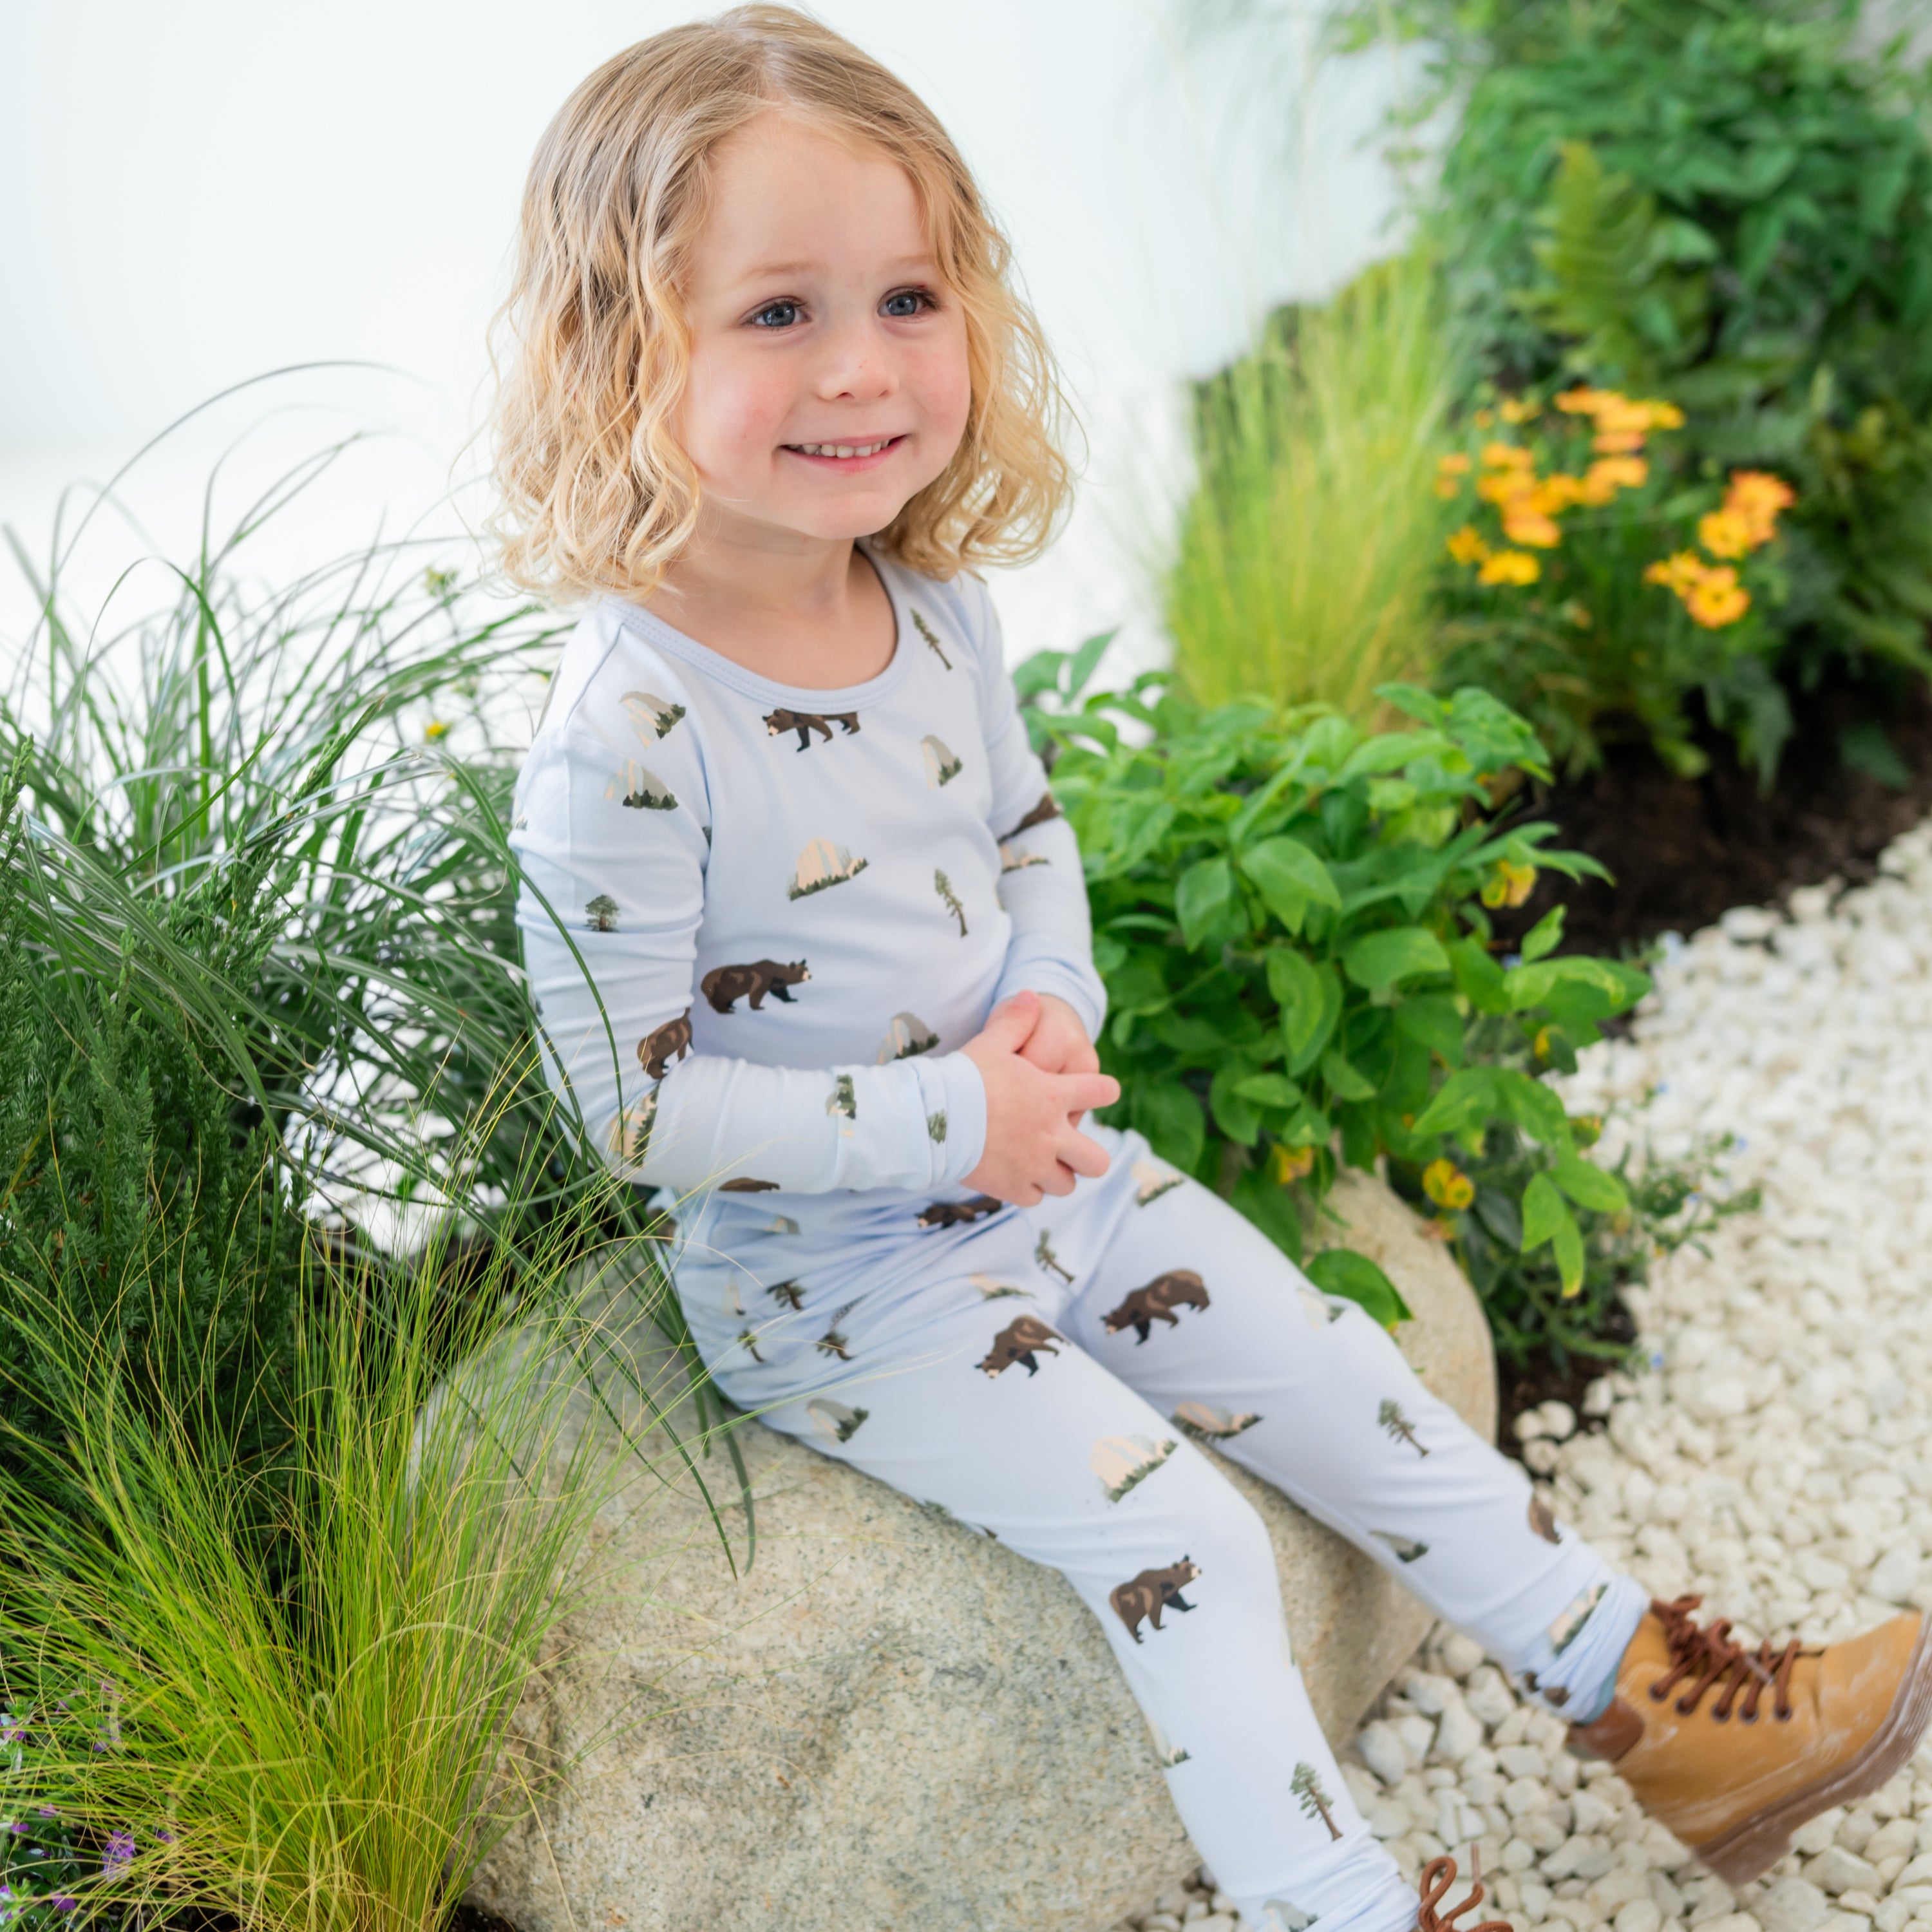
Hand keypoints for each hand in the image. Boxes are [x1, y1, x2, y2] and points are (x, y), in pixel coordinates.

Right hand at [961, 992, 1118, 1206]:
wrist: (934, 1118)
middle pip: (1096, 1161)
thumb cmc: (963, 1077)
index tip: (1102, 1092)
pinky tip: (1016, 1176)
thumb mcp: (991, 1042)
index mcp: (1052, 1096)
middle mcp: (1051, 1135)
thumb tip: (1031, 995)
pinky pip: (1034, 1198)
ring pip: (1066, 1185)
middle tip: (1072, 1149)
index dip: (1105, 1091)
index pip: (1101, 1092)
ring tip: (1041, 1165)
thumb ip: (1015, 1021)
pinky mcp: (1011, 1187)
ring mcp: (1033, 1166)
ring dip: (1057, 1175)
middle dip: (1089, 1157)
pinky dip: (1029, 1189)